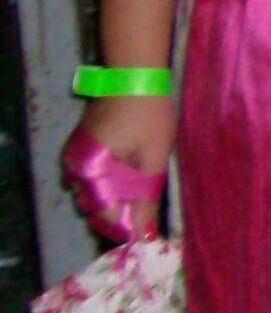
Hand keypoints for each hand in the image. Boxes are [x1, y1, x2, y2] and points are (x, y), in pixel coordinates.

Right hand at [68, 96, 175, 240]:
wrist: (135, 78)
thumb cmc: (148, 117)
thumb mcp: (153, 159)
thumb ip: (146, 199)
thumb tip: (145, 234)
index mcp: (91, 172)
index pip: (104, 214)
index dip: (125, 226)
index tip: (145, 234)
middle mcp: (74, 168)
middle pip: (93, 205)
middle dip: (117, 214)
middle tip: (144, 217)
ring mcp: (74, 156)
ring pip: (90, 191)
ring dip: (112, 198)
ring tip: (139, 197)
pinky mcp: (79, 147)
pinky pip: (89, 175)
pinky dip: (106, 181)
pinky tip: (128, 177)